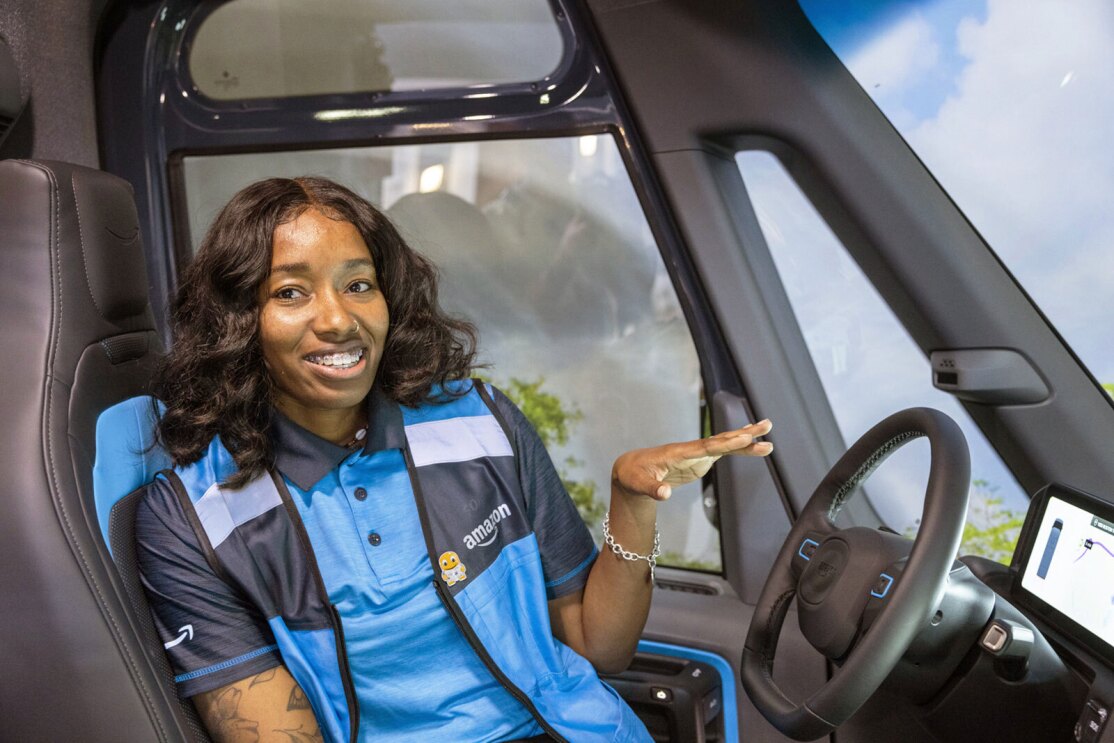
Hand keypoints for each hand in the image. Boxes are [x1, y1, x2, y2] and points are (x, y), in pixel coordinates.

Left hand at [612, 419, 772, 500]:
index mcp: (678, 453)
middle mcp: (691, 449)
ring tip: (768, 430)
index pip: (705, 447)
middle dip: (743, 434)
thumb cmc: (634, 476)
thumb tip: (665, 495)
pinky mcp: (700, 460)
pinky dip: (739, 449)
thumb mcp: (639, 484)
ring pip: (725, 444)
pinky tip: (754, 445)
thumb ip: (653, 489)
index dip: (725, 443)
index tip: (744, 438)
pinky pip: (723, 452)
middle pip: (721, 440)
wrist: (632, 469)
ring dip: (746, 438)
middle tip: (767, 425)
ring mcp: (697, 454)